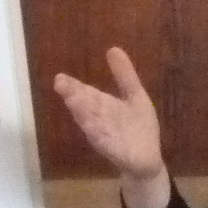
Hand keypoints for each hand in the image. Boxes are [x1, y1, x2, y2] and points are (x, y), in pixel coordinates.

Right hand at [52, 47, 171, 207]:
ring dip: (82, 112)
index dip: (74, 87)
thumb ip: (124, 75)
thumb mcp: (134, 96)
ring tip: (72, 100)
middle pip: (86, 105)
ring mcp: (105, 135)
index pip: (87, 93)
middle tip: (60, 84)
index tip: (60, 78)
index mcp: (104, 105)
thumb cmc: (138, 128)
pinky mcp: (114, 149)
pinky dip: (98, 134)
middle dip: (74, 96)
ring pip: (91, 121)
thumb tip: (112, 48)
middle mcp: (100, 119)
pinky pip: (104, 140)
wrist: (147, 159)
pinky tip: (90, 126)